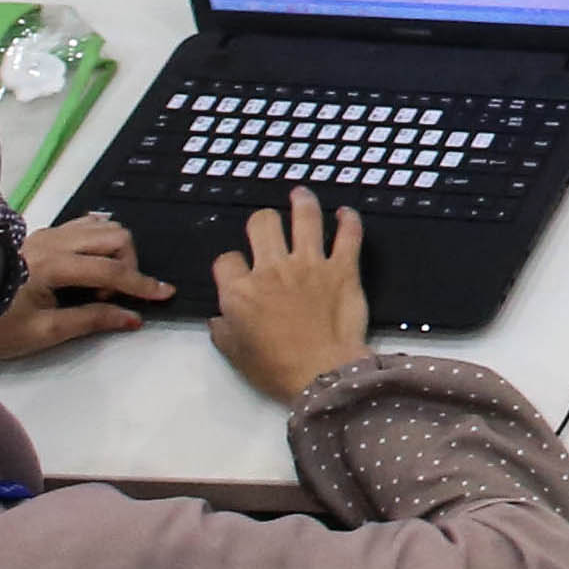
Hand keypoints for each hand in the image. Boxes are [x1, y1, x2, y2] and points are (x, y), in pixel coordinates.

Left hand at [0, 215, 171, 365]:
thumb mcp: (44, 332)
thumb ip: (91, 320)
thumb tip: (133, 317)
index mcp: (54, 265)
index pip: (111, 269)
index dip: (141, 283)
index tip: (165, 294)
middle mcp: (53, 240)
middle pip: (113, 235)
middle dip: (127, 262)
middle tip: (108, 294)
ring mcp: (45, 233)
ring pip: (99, 225)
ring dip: (112, 251)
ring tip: (95, 283)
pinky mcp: (39, 235)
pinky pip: (81, 226)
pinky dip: (96, 242)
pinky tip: (86, 267)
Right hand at [208, 188, 371, 403]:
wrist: (322, 373)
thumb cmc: (275, 369)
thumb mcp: (235, 355)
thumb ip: (223, 331)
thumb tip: (219, 318)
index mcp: (240, 291)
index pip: (226, 260)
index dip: (230, 264)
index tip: (237, 271)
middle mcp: (272, 269)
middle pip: (262, 224)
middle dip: (262, 221)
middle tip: (268, 226)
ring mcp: (310, 264)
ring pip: (305, 217)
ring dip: (302, 201)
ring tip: (301, 194)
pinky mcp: (343, 268)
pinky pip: (348, 235)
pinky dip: (349, 220)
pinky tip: (345, 213)